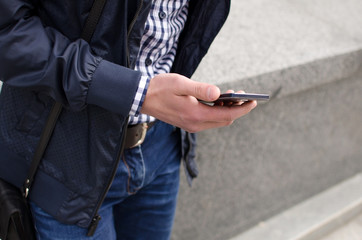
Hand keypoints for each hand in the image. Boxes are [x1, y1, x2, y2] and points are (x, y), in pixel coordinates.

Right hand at [141, 73, 256, 132]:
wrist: (142, 98)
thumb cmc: (160, 88)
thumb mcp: (180, 84)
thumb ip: (200, 89)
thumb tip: (219, 93)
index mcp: (195, 114)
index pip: (227, 114)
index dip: (242, 108)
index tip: (254, 101)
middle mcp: (195, 124)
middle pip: (225, 120)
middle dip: (237, 109)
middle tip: (244, 95)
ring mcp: (192, 125)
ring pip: (218, 121)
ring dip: (228, 110)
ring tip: (233, 96)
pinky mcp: (188, 123)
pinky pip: (209, 120)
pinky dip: (218, 112)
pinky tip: (218, 101)